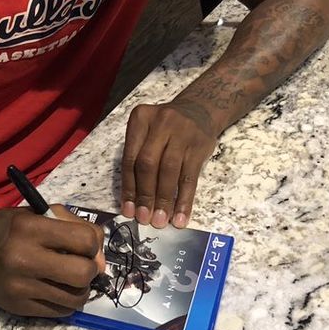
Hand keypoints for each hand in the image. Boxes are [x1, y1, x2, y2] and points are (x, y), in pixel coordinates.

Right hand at [0, 205, 104, 317]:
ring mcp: (20, 287)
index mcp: (31, 229)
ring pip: (75, 298)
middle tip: (82, 266)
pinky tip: (56, 290)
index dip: (92, 244)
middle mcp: (25, 258)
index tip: (85, 245)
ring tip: (70, 279)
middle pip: (83, 274)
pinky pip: (59, 312)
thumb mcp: (36, 214)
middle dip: (90, 270)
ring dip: (80, 289)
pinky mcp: (18, 307)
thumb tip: (101, 257)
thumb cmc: (6, 227)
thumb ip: (71, 227)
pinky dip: (65, 302)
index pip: (85, 240)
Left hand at [120, 100, 216, 228]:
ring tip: (160, 220)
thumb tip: (134, 200)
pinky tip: (180, 216)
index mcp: (140, 119)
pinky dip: (184, 200)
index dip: (128, 187)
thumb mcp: (148, 131)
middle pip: (148, 165)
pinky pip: (190, 178)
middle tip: (144, 218)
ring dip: (164, 200)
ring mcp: (182, 134)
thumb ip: (139, 158)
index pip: (130, 158)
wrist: (201, 109)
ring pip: (169, 172)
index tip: (128, 210)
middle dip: (145, 195)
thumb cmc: (167, 127)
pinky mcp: (199, 146)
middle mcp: (160, 124)